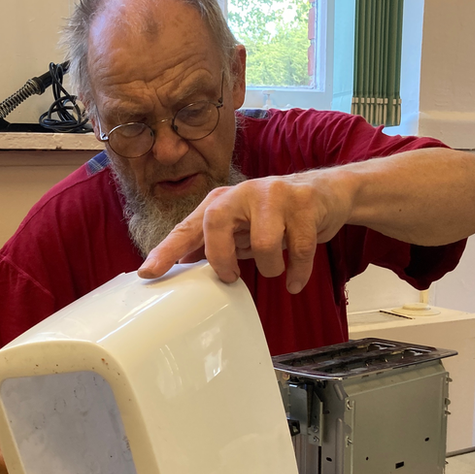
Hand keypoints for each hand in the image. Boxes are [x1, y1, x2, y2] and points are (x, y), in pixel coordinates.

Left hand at [137, 170, 352, 293]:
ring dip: (271, 267)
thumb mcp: (242, 228)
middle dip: (222, 259)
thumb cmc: (277, 216)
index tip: (148, 272)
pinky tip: (294, 281)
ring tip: (276, 268)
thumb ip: (217, 243)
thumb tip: (185, 265)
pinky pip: (298, 250)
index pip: (188, 227)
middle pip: (216, 224)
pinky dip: (297, 273)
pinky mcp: (304, 204)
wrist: (327, 193)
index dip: (166, 250)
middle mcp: (243, 192)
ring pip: (264, 243)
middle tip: (231, 277)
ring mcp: (274, 194)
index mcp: (222, 201)